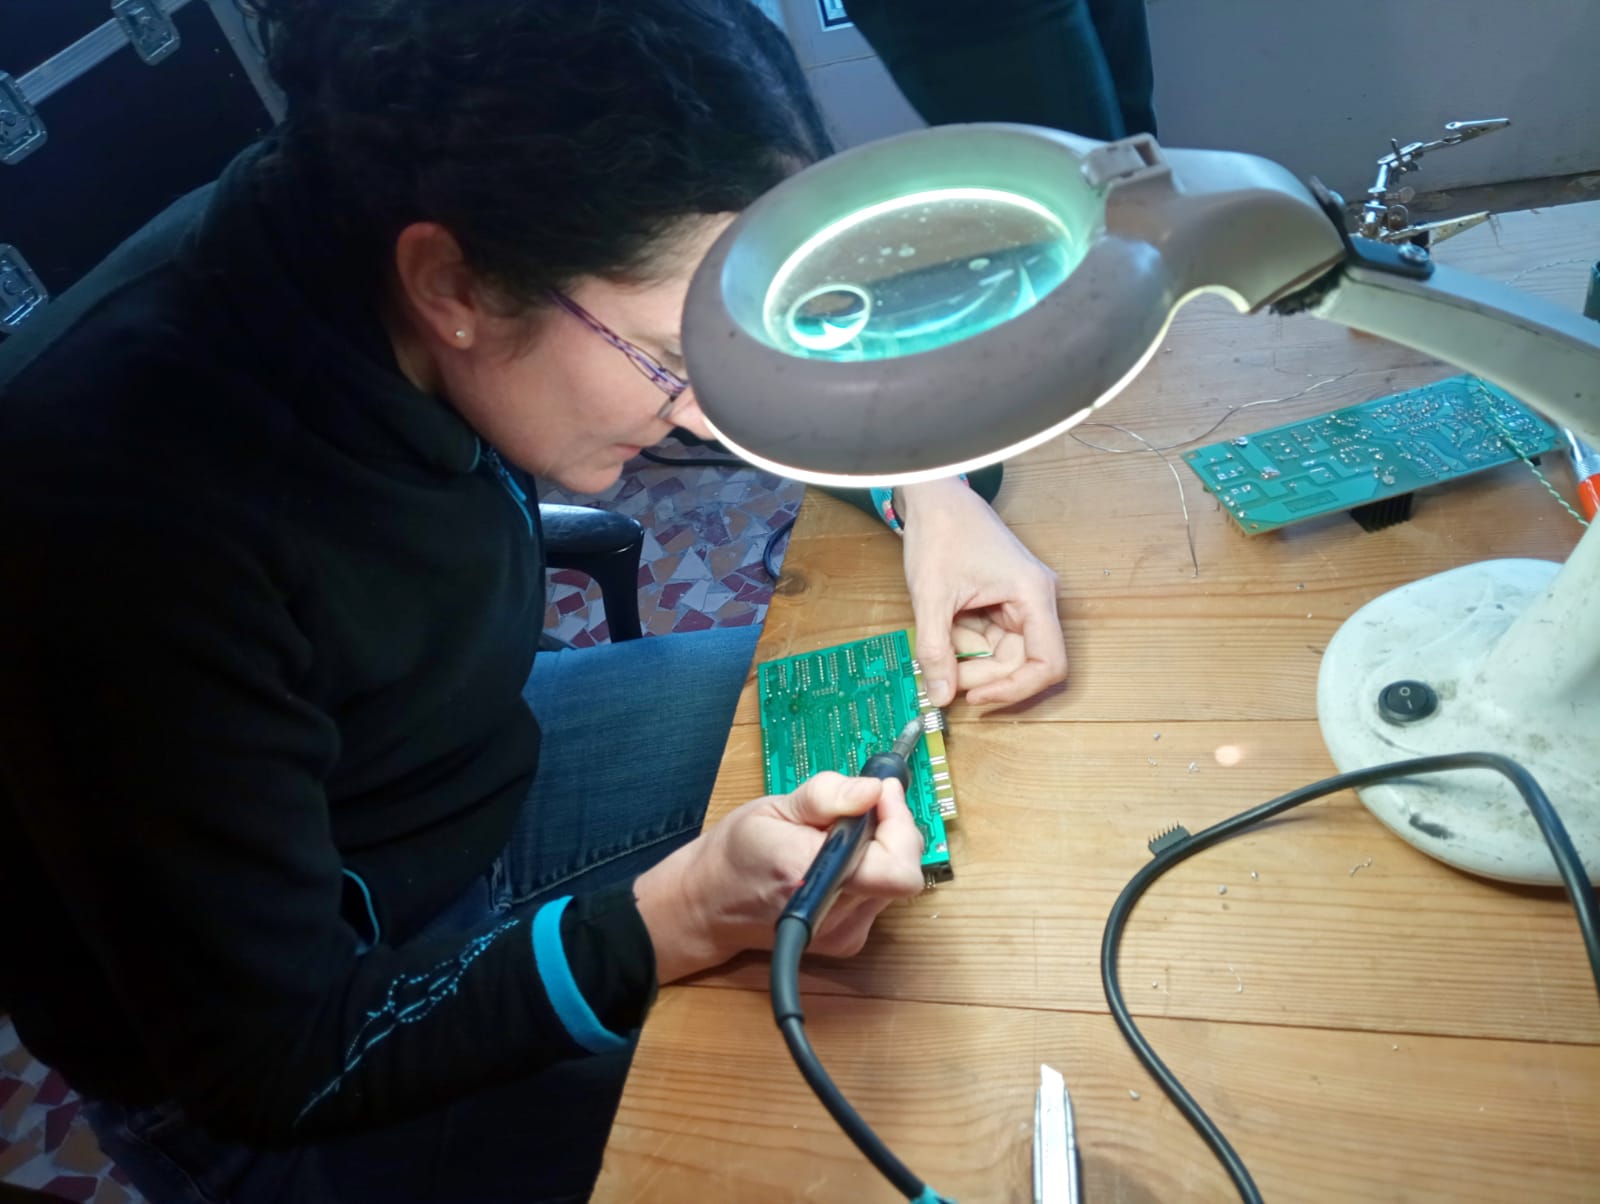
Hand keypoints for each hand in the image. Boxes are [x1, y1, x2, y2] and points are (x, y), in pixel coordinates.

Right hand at [633, 771, 925, 982]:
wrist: (710, 905)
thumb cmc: (735, 853)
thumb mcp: (772, 807)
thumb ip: (827, 796)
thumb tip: (874, 790)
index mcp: (810, 875)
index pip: (896, 868)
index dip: (899, 825)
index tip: (880, 794)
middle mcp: (833, 913)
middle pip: (902, 870)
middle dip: (891, 829)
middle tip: (860, 807)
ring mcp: (843, 933)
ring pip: (895, 880)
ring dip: (879, 849)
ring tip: (836, 836)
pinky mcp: (848, 940)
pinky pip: (881, 894)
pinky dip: (870, 870)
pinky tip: (836, 862)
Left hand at [900, 479, 1066, 707]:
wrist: (933, 496)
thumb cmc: (941, 530)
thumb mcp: (931, 596)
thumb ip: (935, 649)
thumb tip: (940, 695)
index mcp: (1032, 594)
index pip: (1048, 663)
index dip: (1015, 689)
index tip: (977, 697)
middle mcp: (1035, 599)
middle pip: (1021, 662)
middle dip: (981, 673)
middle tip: (942, 672)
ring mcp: (1020, 601)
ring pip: (1002, 653)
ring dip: (969, 655)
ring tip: (939, 631)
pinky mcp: (1004, 601)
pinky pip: (990, 638)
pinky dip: (965, 641)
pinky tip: (945, 623)